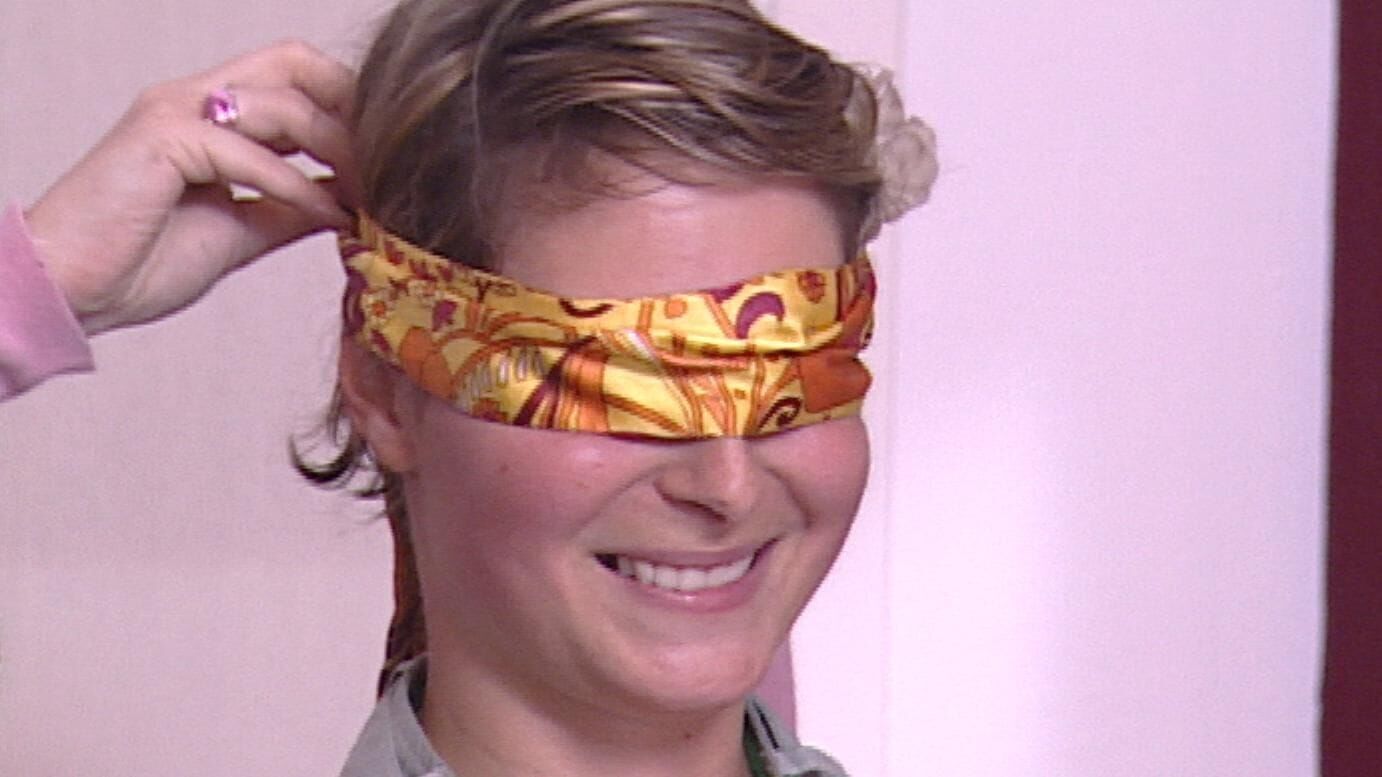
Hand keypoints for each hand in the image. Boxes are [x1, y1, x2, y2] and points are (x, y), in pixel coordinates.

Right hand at [24, 40, 357, 334]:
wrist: (73, 292)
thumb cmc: (141, 261)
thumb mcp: (243, 231)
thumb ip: (290, 210)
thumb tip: (346, 202)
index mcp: (213, 113)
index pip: (296, 76)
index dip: (348, 106)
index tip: (388, 158)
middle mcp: (195, 98)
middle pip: (296, 63)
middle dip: (352, 109)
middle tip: (390, 163)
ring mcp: (175, 111)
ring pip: (282, 104)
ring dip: (337, 150)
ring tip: (370, 194)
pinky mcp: (161, 138)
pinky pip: (248, 151)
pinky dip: (296, 184)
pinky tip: (328, 215)